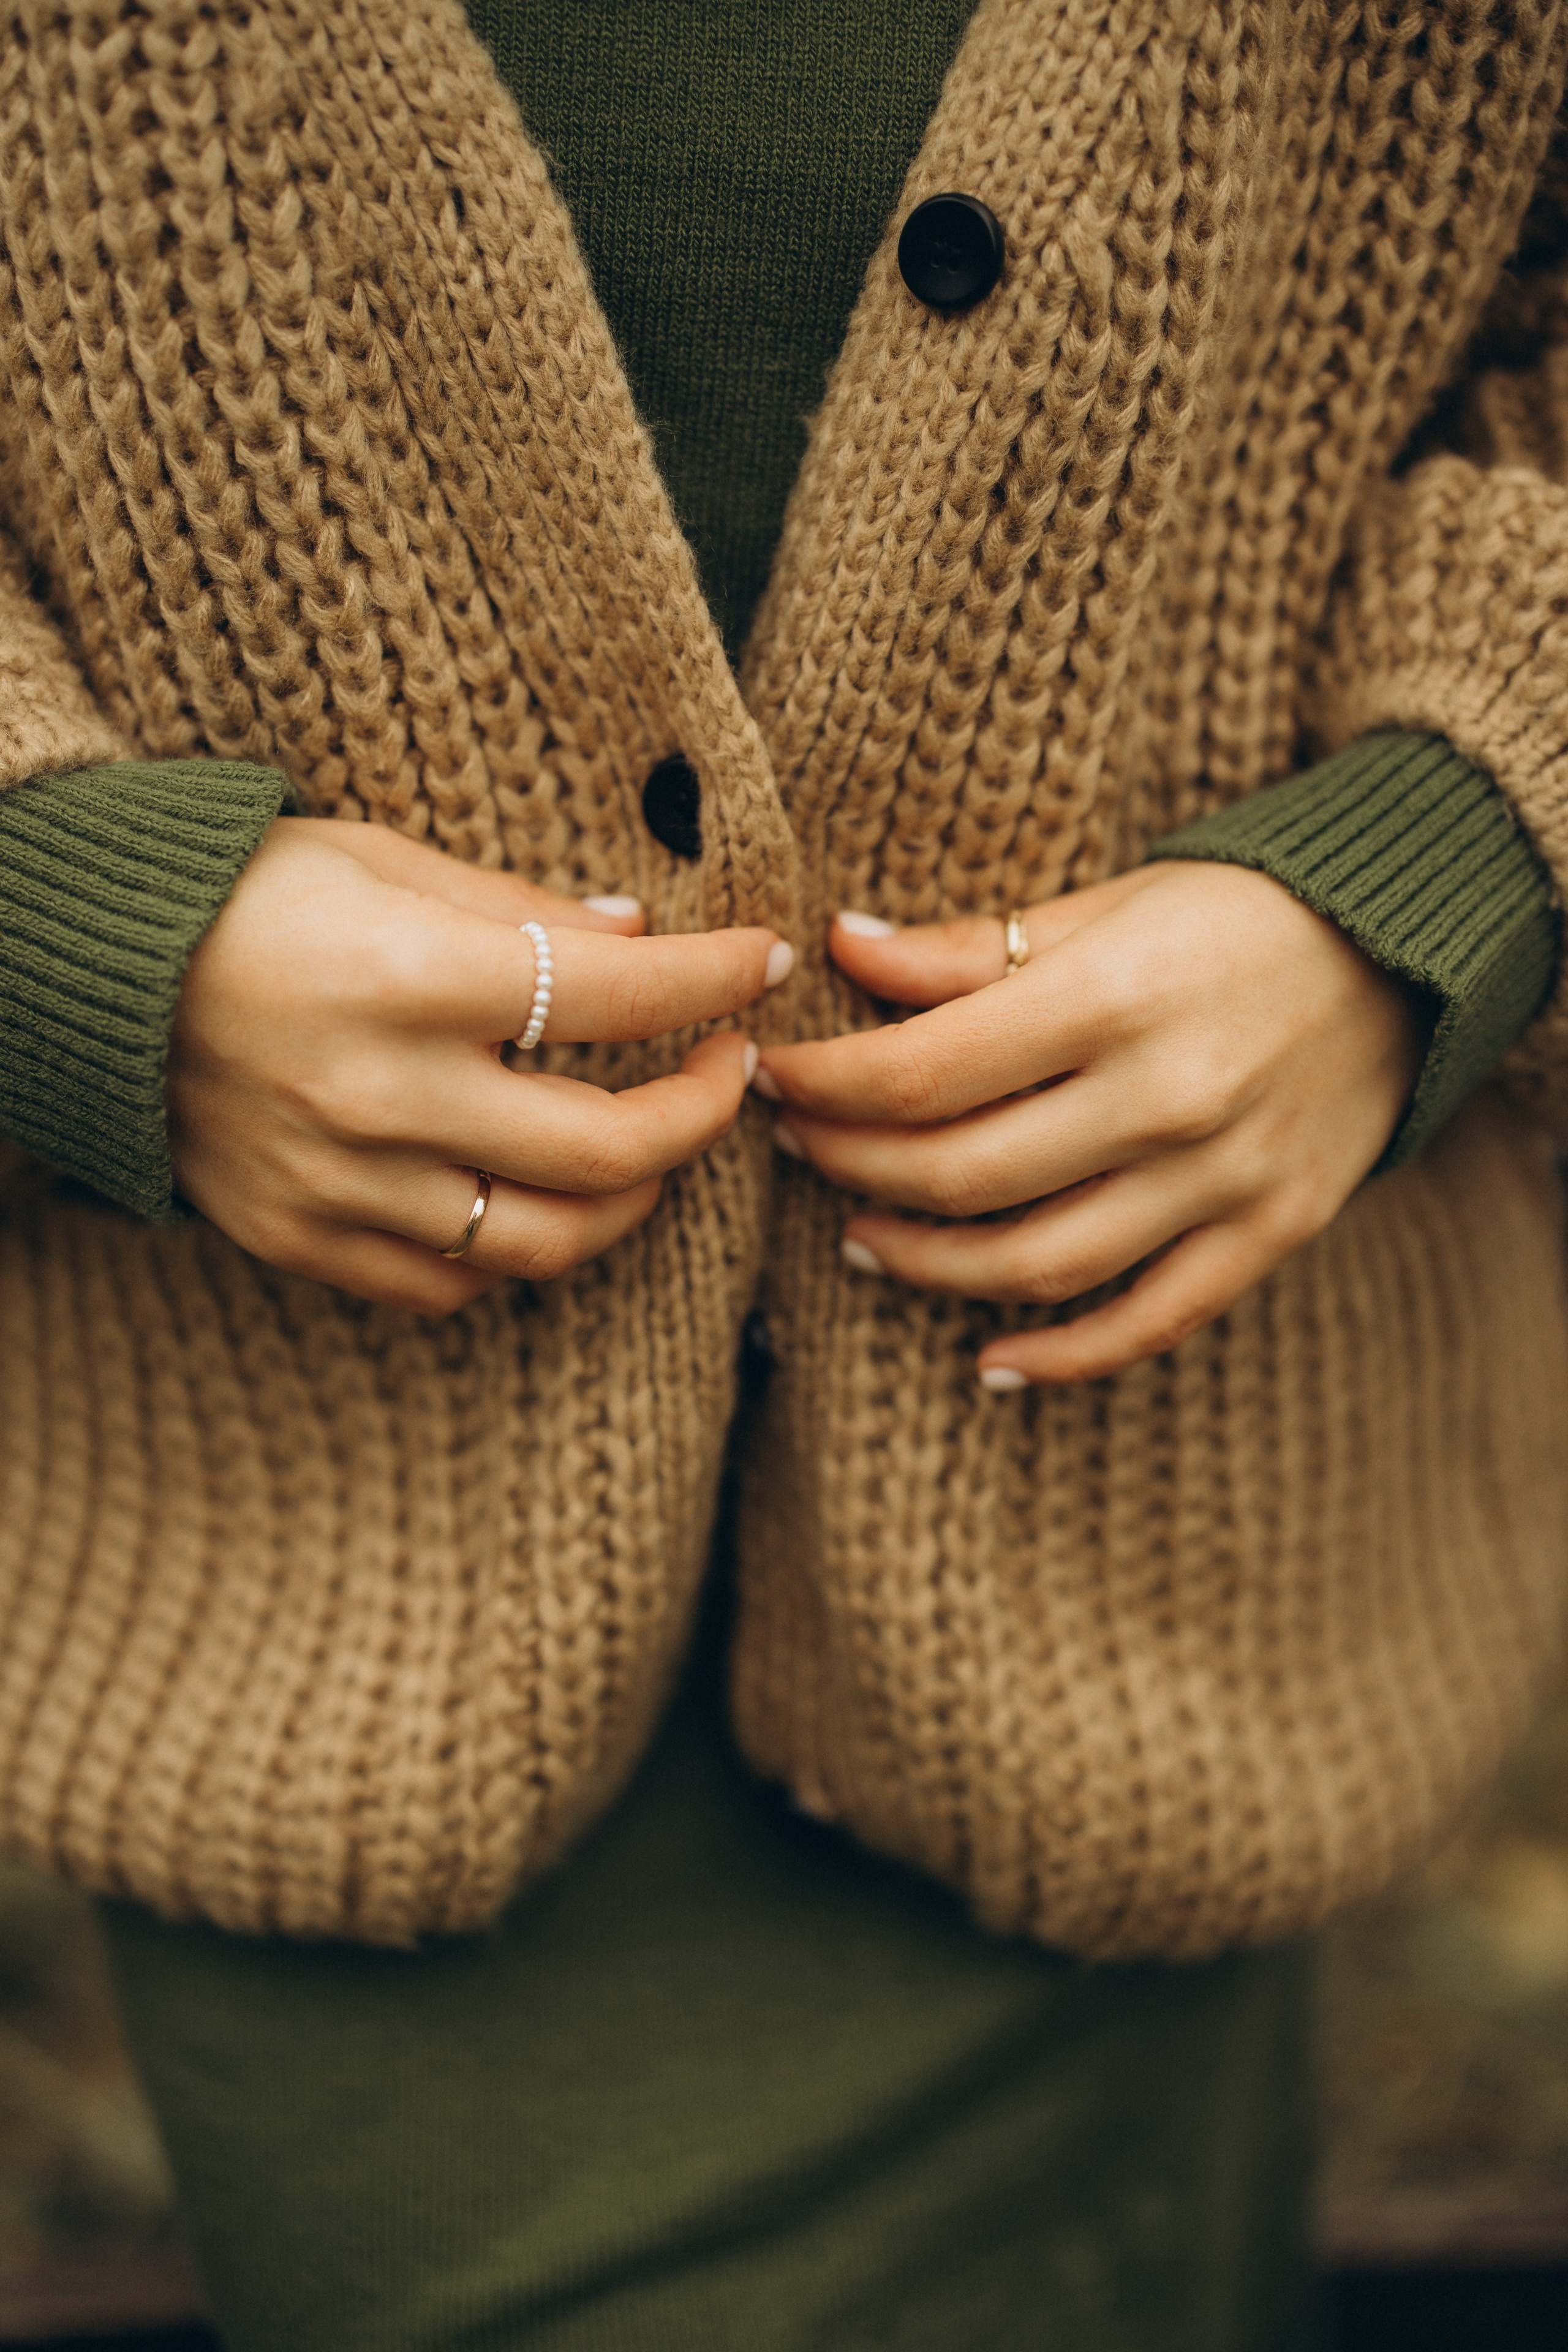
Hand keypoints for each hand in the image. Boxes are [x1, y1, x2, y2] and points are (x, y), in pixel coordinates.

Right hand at [169, 817, 790, 1312]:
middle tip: (732, 1071)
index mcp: (404, 977)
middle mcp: (379, 1095)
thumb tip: (643, 941)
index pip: (613, 994)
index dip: (711, 981)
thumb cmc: (240, 894)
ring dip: (629, 1203)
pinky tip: (536, 1198)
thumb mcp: (380, 858)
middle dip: (703, 1113)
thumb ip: (518, 910)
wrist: (79, 973)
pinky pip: (450, 1285)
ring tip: (652, 1151)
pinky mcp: (302, 1238)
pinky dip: (517, 1252)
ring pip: (544, 1243)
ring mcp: (339, 1185)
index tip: (758, 965)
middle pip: (606, 1152)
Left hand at [754, 863, 1425, 1385]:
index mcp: (1111, 999)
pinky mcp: (1267, 1232)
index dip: (826, 1085)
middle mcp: (1165, 1098)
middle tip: (801, 1151)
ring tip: (863, 1241)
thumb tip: (842, 949)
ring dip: (927, 1266)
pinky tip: (989, 1359)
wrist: (1405, 951)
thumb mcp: (1103, 903)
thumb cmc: (1233, 914)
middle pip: (961, 1175)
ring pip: (1035, 1263)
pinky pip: (1148, 1323)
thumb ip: (969, 946)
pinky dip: (1062, 1356)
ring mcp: (1221, 1178)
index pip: (923, 1072)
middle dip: (852, 1168)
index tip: (772, 1077)